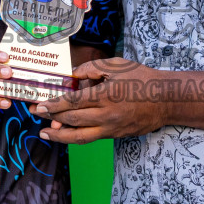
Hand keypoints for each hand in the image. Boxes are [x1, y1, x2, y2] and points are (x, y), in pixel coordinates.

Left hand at [34, 58, 170, 143]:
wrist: (166, 100)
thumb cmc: (141, 78)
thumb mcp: (117, 65)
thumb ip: (92, 68)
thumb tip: (73, 76)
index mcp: (106, 95)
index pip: (73, 102)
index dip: (55, 104)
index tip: (42, 104)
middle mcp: (107, 115)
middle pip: (72, 120)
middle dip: (52, 117)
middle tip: (37, 114)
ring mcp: (111, 128)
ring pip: (80, 137)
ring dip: (59, 136)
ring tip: (44, 133)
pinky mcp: (115, 136)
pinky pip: (91, 138)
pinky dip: (75, 137)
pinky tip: (65, 134)